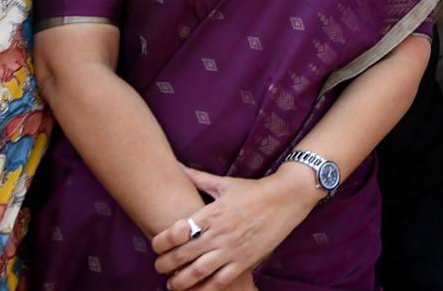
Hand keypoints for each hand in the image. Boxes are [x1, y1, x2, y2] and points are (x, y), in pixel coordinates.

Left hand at [152, 166, 312, 290]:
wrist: (286, 198)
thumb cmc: (254, 190)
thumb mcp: (225, 183)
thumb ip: (198, 178)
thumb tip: (177, 165)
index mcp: (213, 212)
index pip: (179, 230)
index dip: (162, 241)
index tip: (156, 245)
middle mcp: (221, 232)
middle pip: (184, 254)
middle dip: (165, 264)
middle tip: (159, 266)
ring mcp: (233, 249)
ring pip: (199, 271)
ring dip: (180, 281)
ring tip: (171, 284)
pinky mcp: (245, 261)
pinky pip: (221, 281)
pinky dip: (205, 289)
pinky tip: (196, 290)